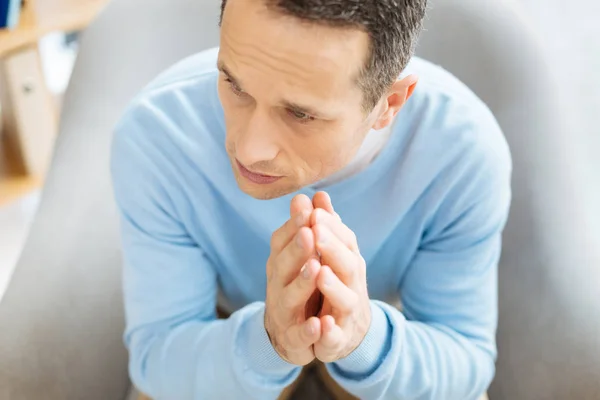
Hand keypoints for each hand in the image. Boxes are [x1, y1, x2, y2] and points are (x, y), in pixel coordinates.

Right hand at [264, 194, 322, 365]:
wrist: (289, 335)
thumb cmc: (299, 287)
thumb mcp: (302, 257)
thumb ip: (306, 229)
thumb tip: (312, 195)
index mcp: (280, 263)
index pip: (281, 241)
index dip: (293, 225)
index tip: (306, 208)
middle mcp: (277, 285)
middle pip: (283, 265)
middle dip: (296, 249)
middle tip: (309, 232)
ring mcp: (283, 312)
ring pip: (289, 297)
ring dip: (302, 283)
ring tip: (316, 268)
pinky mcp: (293, 339)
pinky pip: (300, 335)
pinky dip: (309, 330)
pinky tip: (319, 323)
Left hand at [310, 192, 371, 362]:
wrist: (346, 332)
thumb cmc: (335, 284)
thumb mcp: (330, 255)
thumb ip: (325, 227)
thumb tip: (317, 194)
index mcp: (348, 262)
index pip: (345, 240)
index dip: (331, 227)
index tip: (314, 212)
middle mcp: (352, 284)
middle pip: (347, 265)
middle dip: (332, 249)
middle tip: (316, 231)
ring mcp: (347, 313)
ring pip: (344, 299)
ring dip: (332, 286)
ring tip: (318, 271)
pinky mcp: (338, 339)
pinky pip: (334, 337)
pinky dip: (328, 332)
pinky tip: (320, 324)